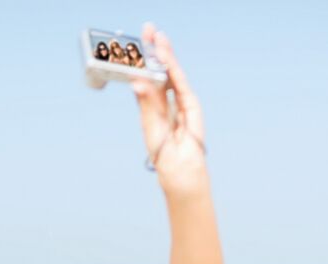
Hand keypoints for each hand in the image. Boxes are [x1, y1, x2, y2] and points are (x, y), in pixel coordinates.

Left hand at [131, 23, 205, 187]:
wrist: (180, 170)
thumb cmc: (163, 153)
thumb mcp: (150, 125)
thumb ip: (146, 103)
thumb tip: (136, 81)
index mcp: (152, 106)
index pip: (146, 78)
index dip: (142, 61)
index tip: (135, 42)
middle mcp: (166, 101)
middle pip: (159, 71)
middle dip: (155, 51)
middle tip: (149, 29)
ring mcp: (180, 102)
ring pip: (171, 74)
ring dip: (166, 56)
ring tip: (158, 38)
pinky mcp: (192, 107)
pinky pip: (182, 86)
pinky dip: (174, 73)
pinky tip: (168, 60)